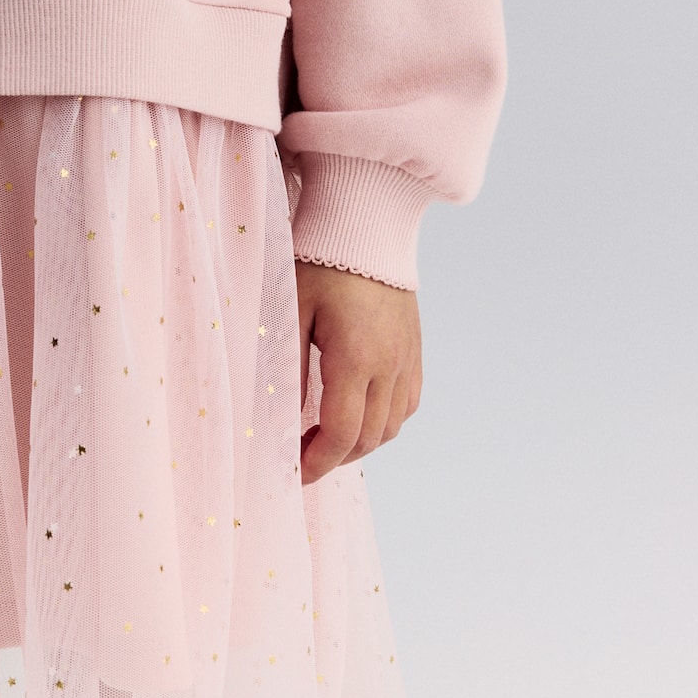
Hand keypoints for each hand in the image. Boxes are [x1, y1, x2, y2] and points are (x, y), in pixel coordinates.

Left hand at [295, 259, 421, 485]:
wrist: (366, 224)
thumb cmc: (321, 262)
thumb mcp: (292, 308)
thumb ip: (288, 364)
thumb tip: (281, 417)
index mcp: (356, 358)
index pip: (340, 433)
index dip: (316, 463)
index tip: (294, 473)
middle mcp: (390, 365)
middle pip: (368, 438)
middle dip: (333, 457)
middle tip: (301, 455)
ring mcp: (408, 359)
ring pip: (391, 427)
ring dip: (359, 443)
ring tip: (326, 437)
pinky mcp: (415, 350)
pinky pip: (407, 405)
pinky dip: (384, 422)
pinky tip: (360, 413)